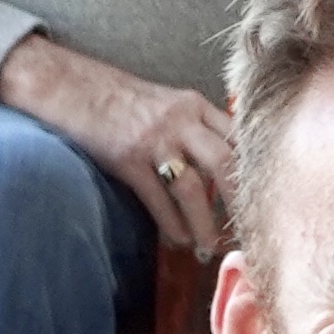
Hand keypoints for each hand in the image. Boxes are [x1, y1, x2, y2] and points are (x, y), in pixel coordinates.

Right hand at [0, 32, 236, 260]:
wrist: (67, 84)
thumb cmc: (117, 99)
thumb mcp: (165, 103)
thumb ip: (195, 128)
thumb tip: (221, 168)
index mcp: (194, 104)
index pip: (239, 139)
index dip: (256, 172)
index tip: (266, 200)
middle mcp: (181, 119)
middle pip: (227, 164)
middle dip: (240, 203)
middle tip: (249, 233)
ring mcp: (154, 138)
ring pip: (194, 189)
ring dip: (205, 225)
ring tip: (209, 248)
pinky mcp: (128, 158)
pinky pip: (158, 201)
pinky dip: (172, 226)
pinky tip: (178, 241)